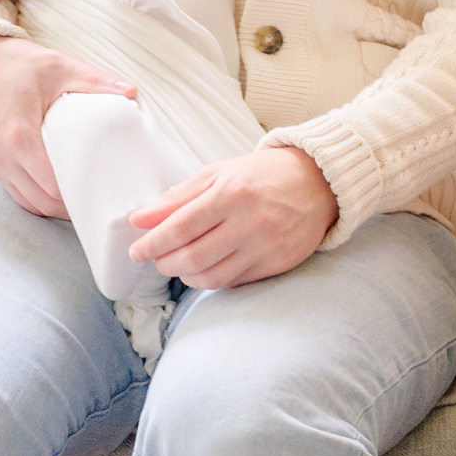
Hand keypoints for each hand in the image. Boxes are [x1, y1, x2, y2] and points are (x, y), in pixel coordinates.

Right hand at [0, 31, 134, 218]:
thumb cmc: (7, 62)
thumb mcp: (54, 66)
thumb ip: (93, 81)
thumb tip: (131, 91)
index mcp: (19, 138)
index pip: (54, 186)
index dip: (81, 194)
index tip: (104, 192)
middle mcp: (0, 158)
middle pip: (42, 202)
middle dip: (71, 207)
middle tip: (99, 201)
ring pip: (26, 202)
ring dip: (52, 205)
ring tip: (81, 199)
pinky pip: (13, 190)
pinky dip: (34, 196)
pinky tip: (55, 191)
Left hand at [126, 146, 338, 289]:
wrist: (319, 182)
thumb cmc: (263, 174)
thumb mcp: (219, 173)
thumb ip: (178, 198)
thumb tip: (140, 219)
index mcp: (232, 193)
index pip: (180, 227)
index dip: (153, 243)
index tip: (136, 251)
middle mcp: (250, 222)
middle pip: (193, 257)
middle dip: (165, 263)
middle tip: (155, 259)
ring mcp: (266, 246)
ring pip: (212, 277)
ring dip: (186, 276)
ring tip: (178, 265)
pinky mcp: (278, 263)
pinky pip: (235, 282)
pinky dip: (213, 279)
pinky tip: (206, 268)